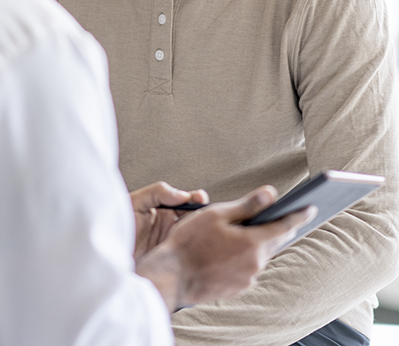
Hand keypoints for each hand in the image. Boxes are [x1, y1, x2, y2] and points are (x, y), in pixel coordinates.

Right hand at [135, 185, 315, 311]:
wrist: (171, 276)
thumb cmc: (189, 241)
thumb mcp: (217, 214)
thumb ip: (247, 205)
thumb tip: (271, 194)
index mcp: (253, 242)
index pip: (284, 225)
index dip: (299, 214)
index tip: (311, 206)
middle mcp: (255, 263)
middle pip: (273, 240)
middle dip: (274, 226)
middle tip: (272, 213)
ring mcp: (247, 278)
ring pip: (259, 255)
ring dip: (254, 242)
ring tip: (235, 231)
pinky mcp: (237, 288)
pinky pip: (247, 267)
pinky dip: (243, 256)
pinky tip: (224, 250)